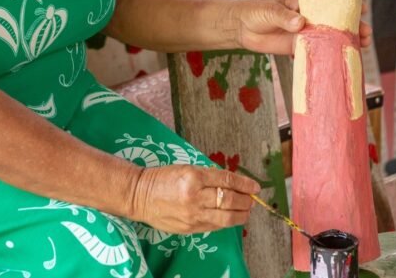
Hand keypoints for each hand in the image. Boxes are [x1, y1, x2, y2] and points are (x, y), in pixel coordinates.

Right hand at [128, 165, 259, 233]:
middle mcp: (194, 196)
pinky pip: (214, 226)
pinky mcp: (190, 228)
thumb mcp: (186, 169)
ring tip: (246, 210)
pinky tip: (231, 218)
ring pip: (226, 217)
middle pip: (229, 200)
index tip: (255, 186)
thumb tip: (232, 184)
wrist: (140, 196)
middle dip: (245, 200)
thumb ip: (208, 176)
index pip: (226, 180)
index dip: (244, 184)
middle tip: (252, 199)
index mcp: (193, 176)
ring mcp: (192, 214)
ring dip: (241, 214)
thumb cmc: (162, 178)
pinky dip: (226, 222)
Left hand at [230, 0, 371, 54]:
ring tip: (361, 46)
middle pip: (334, 21)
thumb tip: (300, 23)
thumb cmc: (256, 10)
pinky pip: (315, 52)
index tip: (362, 7)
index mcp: (304, 3)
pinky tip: (340, 60)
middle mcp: (308, 17)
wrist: (241, 27)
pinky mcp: (297, 47)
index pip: (328, 2)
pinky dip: (327, 56)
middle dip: (351, 26)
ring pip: (329, 37)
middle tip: (366, 33)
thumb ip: (285, 16)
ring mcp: (304, 33)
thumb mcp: (269, 9)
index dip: (346, 5)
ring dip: (344, 41)